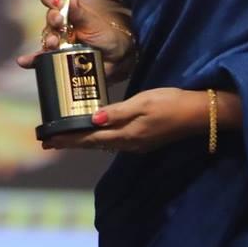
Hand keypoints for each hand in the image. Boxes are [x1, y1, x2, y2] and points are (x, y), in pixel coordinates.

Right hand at [16, 0, 134, 71]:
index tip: (59, 0)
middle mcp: (59, 24)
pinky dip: (31, 60)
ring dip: (47, 39)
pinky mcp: (56, 58)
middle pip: (48, 17)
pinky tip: (24, 61)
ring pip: (46, 37)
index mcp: (67, 10)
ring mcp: (57, 41)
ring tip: (53, 44)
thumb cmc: (105, 35)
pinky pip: (40, 59)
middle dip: (52, 18)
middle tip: (59, 21)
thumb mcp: (94, 22)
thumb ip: (80, 11)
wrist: (115, 58)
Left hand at [40, 87, 205, 153]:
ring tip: (65, 138)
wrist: (199, 114)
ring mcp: (137, 143)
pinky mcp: (143, 139)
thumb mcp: (143, 102)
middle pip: (93, 143)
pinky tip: (93, 133)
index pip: (89, 138)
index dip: (67, 139)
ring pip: (102, 143)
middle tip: (48, 142)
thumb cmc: (171, 103)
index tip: (47, 140)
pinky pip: (113, 141)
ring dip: (82, 141)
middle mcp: (129, 143)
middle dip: (70, 142)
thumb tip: (92, 120)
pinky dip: (98, 138)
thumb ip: (117, 112)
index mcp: (126, 134)